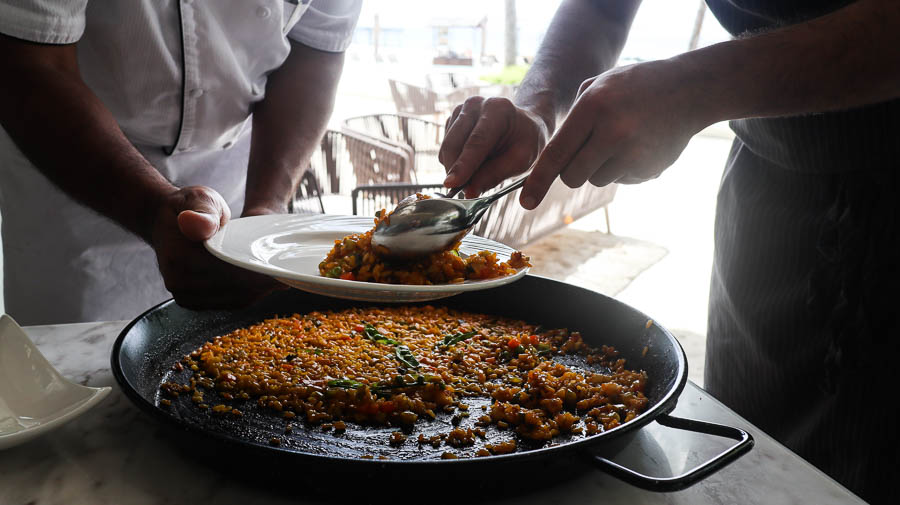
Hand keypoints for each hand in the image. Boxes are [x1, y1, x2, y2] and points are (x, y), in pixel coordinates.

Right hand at [151, 186, 285, 308]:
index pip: (227, 272)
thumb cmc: (189, 206)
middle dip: (262, 284)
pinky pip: (227, 303)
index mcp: (179, 258)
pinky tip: (262, 285)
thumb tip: (195, 225)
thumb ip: (203, 212)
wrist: (165, 220)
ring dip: (258, 292)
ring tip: (279, 280)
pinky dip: (247, 295)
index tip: (280, 270)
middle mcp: (178, 282)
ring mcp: (184, 295)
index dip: (256, 273)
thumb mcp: (200, 199)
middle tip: (287, 276)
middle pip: (233, 290)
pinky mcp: (192, 301)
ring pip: (233, 300)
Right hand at [439, 96, 550, 197]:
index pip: (476, 142)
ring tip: (476, 173)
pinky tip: (472, 161)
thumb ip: (495, 175)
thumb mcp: (521, 160)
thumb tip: (469, 192)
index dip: (463, 165)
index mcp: (498, 109)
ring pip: (447, 147)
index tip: (451, 184)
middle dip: (454, 170)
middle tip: (461, 191)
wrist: (523, 125)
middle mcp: (475, 105)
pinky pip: (445, 148)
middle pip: (455, 143)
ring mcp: (461, 110)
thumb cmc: (525, 142)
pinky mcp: (452, 119)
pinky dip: (454, 161)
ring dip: (455, 167)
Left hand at [520, 60, 709, 208]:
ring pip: (596, 180)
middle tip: (587, 150)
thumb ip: (573, 118)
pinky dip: (623, 168)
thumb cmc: (635, 85)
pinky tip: (639, 144)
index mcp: (593, 107)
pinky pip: (620, 180)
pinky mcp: (648, 169)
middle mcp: (612, 132)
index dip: (537, 181)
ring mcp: (633, 154)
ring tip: (621, 139)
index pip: (556, 154)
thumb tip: (551, 159)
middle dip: (572, 170)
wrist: (690, 90)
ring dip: (600, 167)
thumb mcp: (599, 85)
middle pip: (572, 176)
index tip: (526, 201)